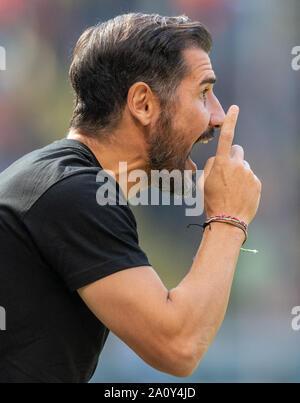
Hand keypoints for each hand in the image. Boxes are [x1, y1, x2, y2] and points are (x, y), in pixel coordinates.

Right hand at [200, 105, 260, 224]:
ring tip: (232, 190)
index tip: (235, 108)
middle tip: (227, 172)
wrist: (228, 220)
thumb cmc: (212, 201)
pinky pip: (250, 177)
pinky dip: (245, 183)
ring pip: (243, 166)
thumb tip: (218, 159)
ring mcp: (249, 174)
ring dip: (239, 173)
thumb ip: (210, 165)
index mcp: (221, 164)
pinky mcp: (257, 182)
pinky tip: (240, 194)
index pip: (226, 137)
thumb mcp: (203, 182)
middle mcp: (237, 165)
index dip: (230, 121)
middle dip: (233, 157)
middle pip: (237, 151)